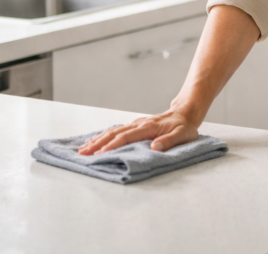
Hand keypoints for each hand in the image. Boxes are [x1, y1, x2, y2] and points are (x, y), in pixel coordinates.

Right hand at [77, 106, 200, 154]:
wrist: (185, 113)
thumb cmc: (184, 126)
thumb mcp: (182, 135)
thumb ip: (169, 141)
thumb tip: (154, 147)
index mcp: (148, 127)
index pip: (126, 137)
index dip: (113, 145)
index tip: (100, 153)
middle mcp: (138, 124)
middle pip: (114, 133)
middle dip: (98, 143)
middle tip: (83, 152)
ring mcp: (136, 124)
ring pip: (113, 131)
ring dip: (98, 139)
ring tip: (83, 148)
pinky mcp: (135, 126)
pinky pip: (117, 130)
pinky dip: (105, 136)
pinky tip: (97, 141)